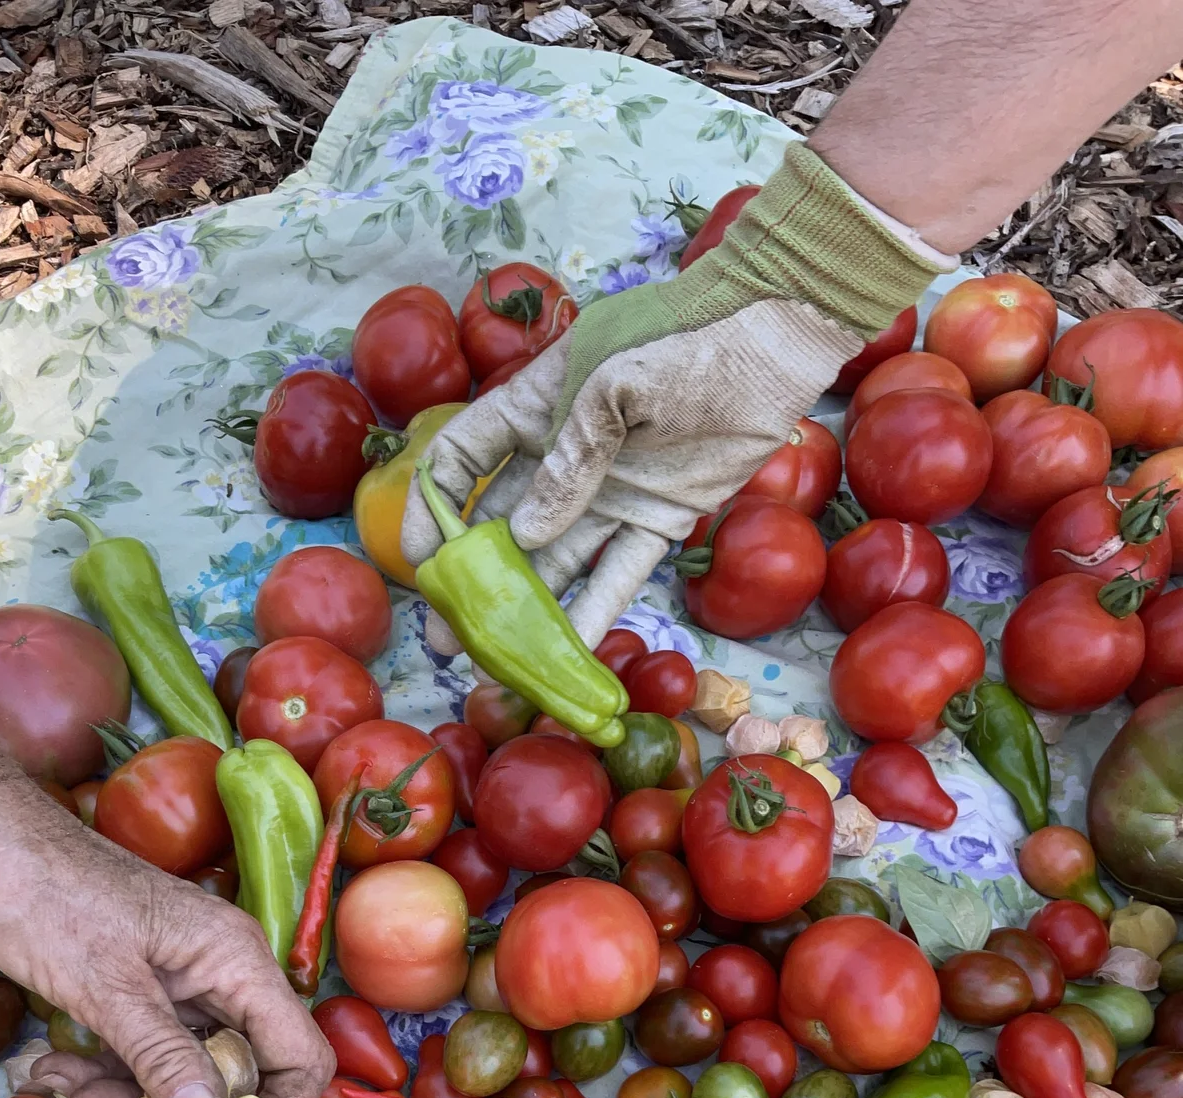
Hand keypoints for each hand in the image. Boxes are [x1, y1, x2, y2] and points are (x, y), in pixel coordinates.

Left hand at [0, 821, 332, 1097]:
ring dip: (130, 1097)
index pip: (299, 1055)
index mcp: (236, 959)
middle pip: (241, 1072)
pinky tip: (51, 1070)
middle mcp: (221, 972)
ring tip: (67, 1090)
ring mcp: (180, 981)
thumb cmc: (43, 895)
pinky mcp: (137, 990)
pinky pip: (143, 1052)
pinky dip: (103, 1072)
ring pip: (184, 1070)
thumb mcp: (104, 986)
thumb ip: (162, 1057)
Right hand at [403, 144, 946, 646]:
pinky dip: (595, 610)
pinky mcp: (658, 518)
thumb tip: (527, 534)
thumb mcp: (613, 380)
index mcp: (538, 406)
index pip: (464, 458)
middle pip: (502, 526)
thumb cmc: (686, 336)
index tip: (421, 561)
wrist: (775, 335)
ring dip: (527, 612)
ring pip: (557, 562)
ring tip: (496, 663)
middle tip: (448, 637)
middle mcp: (565, 457)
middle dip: (473, 583)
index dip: (434, 508)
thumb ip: (568, 456)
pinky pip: (618, 572)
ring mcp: (610, 492)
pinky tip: (567, 651)